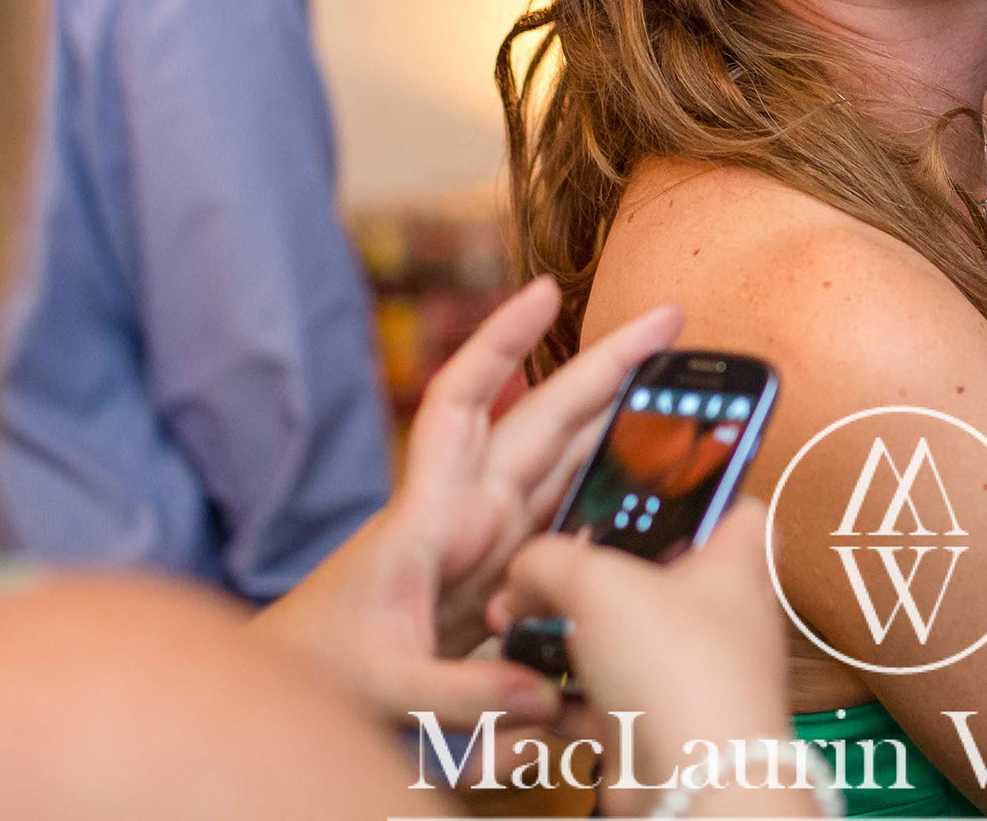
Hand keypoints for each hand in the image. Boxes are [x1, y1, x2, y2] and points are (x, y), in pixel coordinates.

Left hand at [251, 278, 682, 725]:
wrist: (302, 684)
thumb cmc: (325, 669)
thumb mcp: (382, 686)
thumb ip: (461, 693)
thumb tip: (547, 695)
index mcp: (431, 515)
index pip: (461, 403)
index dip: (500, 344)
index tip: (548, 290)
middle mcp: (468, 509)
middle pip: (543, 418)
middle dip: (606, 364)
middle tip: (671, 318)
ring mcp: (493, 536)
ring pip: (565, 459)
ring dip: (619, 418)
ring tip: (684, 386)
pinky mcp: (509, 568)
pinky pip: (569, 517)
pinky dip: (612, 493)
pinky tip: (659, 488)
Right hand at [489, 505, 796, 815]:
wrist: (688, 782)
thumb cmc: (681, 670)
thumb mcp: (599, 583)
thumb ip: (551, 560)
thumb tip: (523, 570)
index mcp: (735, 562)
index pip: (731, 504)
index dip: (690, 489)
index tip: (638, 484)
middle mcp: (719, 617)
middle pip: (653, 573)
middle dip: (589, 571)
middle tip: (544, 564)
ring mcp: (686, 675)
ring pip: (617, 639)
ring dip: (561, 634)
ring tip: (511, 622)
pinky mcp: (652, 726)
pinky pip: (597, 697)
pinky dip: (558, 693)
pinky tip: (520, 681)